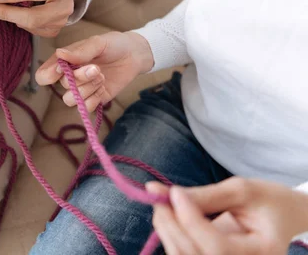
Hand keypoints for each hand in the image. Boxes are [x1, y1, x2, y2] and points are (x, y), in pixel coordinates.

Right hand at [35, 31, 153, 110]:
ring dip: (87, 89)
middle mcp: (70, 77)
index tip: (62, 70)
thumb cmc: (113, 45)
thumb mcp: (97, 43)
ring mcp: (82, 89)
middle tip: (96, 68)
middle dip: (80, 78)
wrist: (134, 55)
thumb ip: (80, 51)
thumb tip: (60, 54)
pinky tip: (103, 88)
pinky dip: (95, 99)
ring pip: (71, 100)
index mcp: (64, 62)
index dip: (48, 76)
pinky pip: (86, 108)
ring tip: (101, 77)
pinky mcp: (94, 99)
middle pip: (63, 86)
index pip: (43, 75)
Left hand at [147, 178, 307, 254]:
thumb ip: (205, 195)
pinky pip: (183, 254)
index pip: (217, 245)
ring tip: (162, 202)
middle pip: (195, 254)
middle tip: (157, 194)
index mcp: (263, 253)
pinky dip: (170, 235)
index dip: (190, 220)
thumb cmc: (267, 201)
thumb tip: (163, 192)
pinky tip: (168, 216)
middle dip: (171, 223)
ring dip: (166, 229)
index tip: (174, 192)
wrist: (281, 217)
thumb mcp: (242, 191)